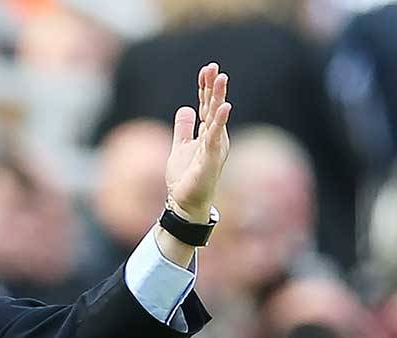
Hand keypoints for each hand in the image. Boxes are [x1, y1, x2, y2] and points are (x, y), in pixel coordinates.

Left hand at [165, 62, 232, 219]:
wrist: (185, 202)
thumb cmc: (186, 177)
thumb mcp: (180, 147)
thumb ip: (183, 128)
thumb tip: (185, 109)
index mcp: (207, 134)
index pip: (206, 106)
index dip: (204, 88)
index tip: (206, 69)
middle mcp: (214, 138)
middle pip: (213, 107)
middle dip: (213, 87)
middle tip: (214, 67)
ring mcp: (214, 147)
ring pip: (216, 118)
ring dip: (218, 97)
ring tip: (221, 78)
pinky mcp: (212, 159)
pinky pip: (216, 137)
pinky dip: (220, 121)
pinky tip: (224, 107)